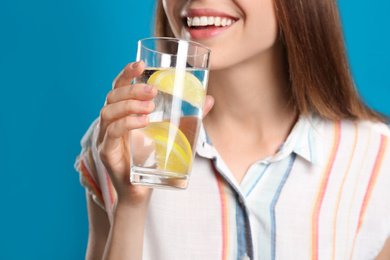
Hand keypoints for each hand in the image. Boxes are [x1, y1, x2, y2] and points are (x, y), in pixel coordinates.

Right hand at [96, 61, 213, 207]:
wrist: (141, 190)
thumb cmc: (153, 158)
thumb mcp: (172, 132)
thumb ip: (189, 116)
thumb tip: (208, 98)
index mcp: (122, 112)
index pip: (119, 87)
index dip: (126, 73)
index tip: (140, 64)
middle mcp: (110, 121)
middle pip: (112, 96)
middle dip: (131, 89)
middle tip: (152, 91)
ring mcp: (105, 137)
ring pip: (108, 112)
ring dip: (129, 105)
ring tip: (150, 107)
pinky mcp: (106, 152)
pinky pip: (112, 133)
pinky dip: (126, 124)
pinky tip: (143, 122)